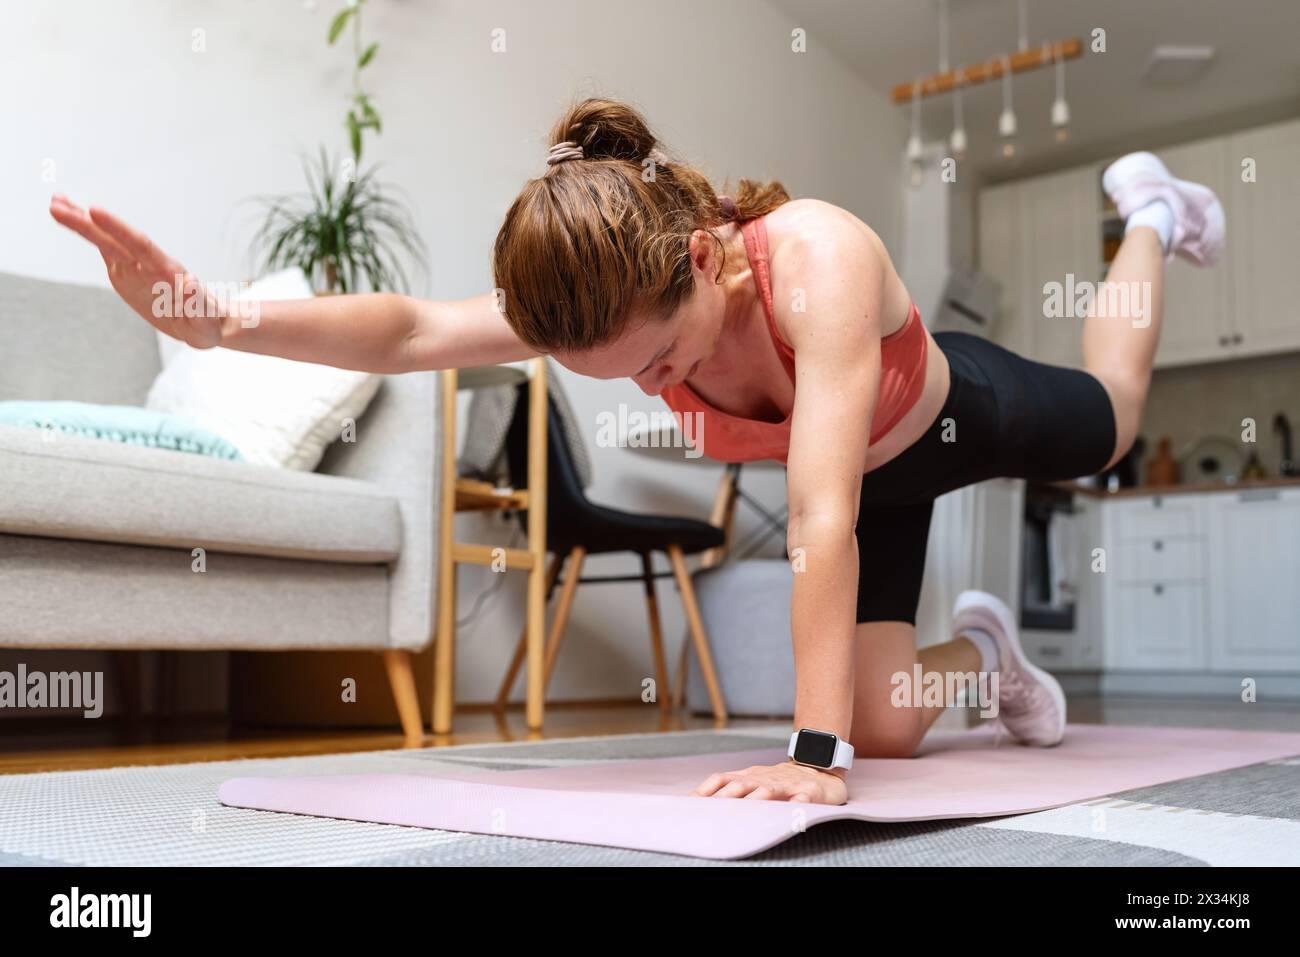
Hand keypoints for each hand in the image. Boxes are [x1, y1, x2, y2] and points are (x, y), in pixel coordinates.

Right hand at [48, 194, 225, 347]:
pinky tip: (70, 219)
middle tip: (56, 204)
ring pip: (106, 241)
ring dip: (81, 222)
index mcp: (166, 272)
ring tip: (55, 203)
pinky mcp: (126, 273)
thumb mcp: (204, 324)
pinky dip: (88, 234)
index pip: (140, 246)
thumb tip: (192, 286)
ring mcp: (135, 267)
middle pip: (115, 239)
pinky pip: (105, 250)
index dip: (117, 228)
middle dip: (87, 223)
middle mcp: (148, 264)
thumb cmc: (207, 324)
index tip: (94, 211)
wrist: (206, 320)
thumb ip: (196, 307)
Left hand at [690, 761, 847, 804]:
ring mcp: (787, 784)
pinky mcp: (809, 792)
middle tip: (710, 811)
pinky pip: (803, 799)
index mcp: (749, 776)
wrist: (820, 770)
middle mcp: (764, 778)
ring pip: (769, 791)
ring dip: (756, 799)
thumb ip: (730, 789)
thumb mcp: (753, 781)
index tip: (689, 803)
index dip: (705, 790)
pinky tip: (794, 813)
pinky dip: (797, 806)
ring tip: (747, 810)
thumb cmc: (780, 781)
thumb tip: (698, 803)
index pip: (722, 779)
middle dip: (724, 797)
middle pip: (741, 785)